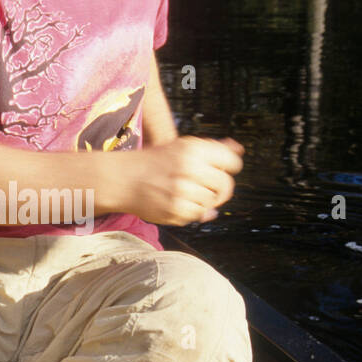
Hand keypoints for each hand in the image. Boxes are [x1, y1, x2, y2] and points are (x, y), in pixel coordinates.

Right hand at [129, 136, 243, 225]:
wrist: (122, 179)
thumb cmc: (155, 162)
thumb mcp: (181, 147)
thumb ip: (212, 148)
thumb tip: (239, 149)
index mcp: (193, 148)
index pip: (232, 162)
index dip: (228, 168)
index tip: (219, 171)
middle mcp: (189, 167)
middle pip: (226, 184)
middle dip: (219, 189)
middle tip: (206, 188)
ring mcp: (182, 190)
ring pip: (212, 201)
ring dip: (204, 201)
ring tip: (186, 194)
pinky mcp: (175, 209)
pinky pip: (198, 215)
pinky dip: (192, 212)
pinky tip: (179, 204)